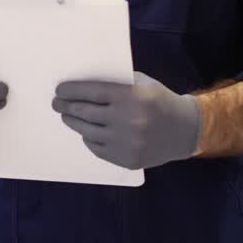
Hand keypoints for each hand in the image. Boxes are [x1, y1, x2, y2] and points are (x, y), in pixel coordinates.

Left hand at [53, 72, 200, 169]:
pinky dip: (88, 139)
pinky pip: (97, 148)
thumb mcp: (142, 83)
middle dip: (66, 107)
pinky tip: (85, 131)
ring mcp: (126, 142)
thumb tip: (83, 83)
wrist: (184, 130)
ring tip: (67, 116)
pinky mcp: (127, 159)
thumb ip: (117, 83)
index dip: (72, 90)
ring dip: (73, 122)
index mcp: (131, 96)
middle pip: (86, 112)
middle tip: (57, 103)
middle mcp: (127, 120)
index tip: (59, 90)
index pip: (92, 91)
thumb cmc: (159, 100)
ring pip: (88, 132)